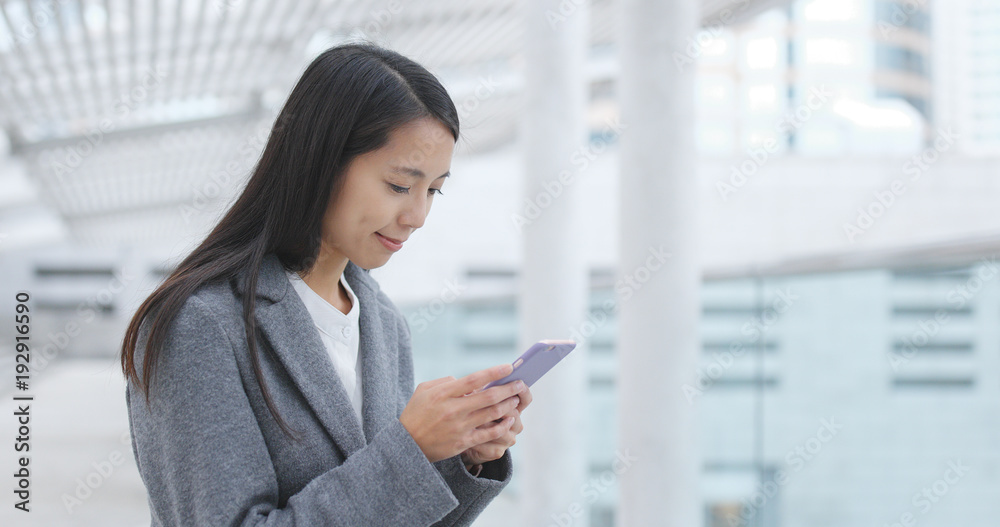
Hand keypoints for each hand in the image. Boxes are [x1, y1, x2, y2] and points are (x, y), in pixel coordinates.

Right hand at [399, 364, 526, 463]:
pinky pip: (488, 433)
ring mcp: (459, 427)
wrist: (406, 445)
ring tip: (516, 399)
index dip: (494, 372)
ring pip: (491, 414)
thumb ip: (444, 382)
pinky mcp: (463, 442)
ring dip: (508, 405)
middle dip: (508, 389)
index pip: (474, 379)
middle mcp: (453, 410)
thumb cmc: (415, 414)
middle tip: (521, 383)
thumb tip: (463, 380)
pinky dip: (502, 426)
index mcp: (443, 394)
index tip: (509, 366)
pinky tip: (509, 420)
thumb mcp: (423, 391)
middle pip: (488, 396)